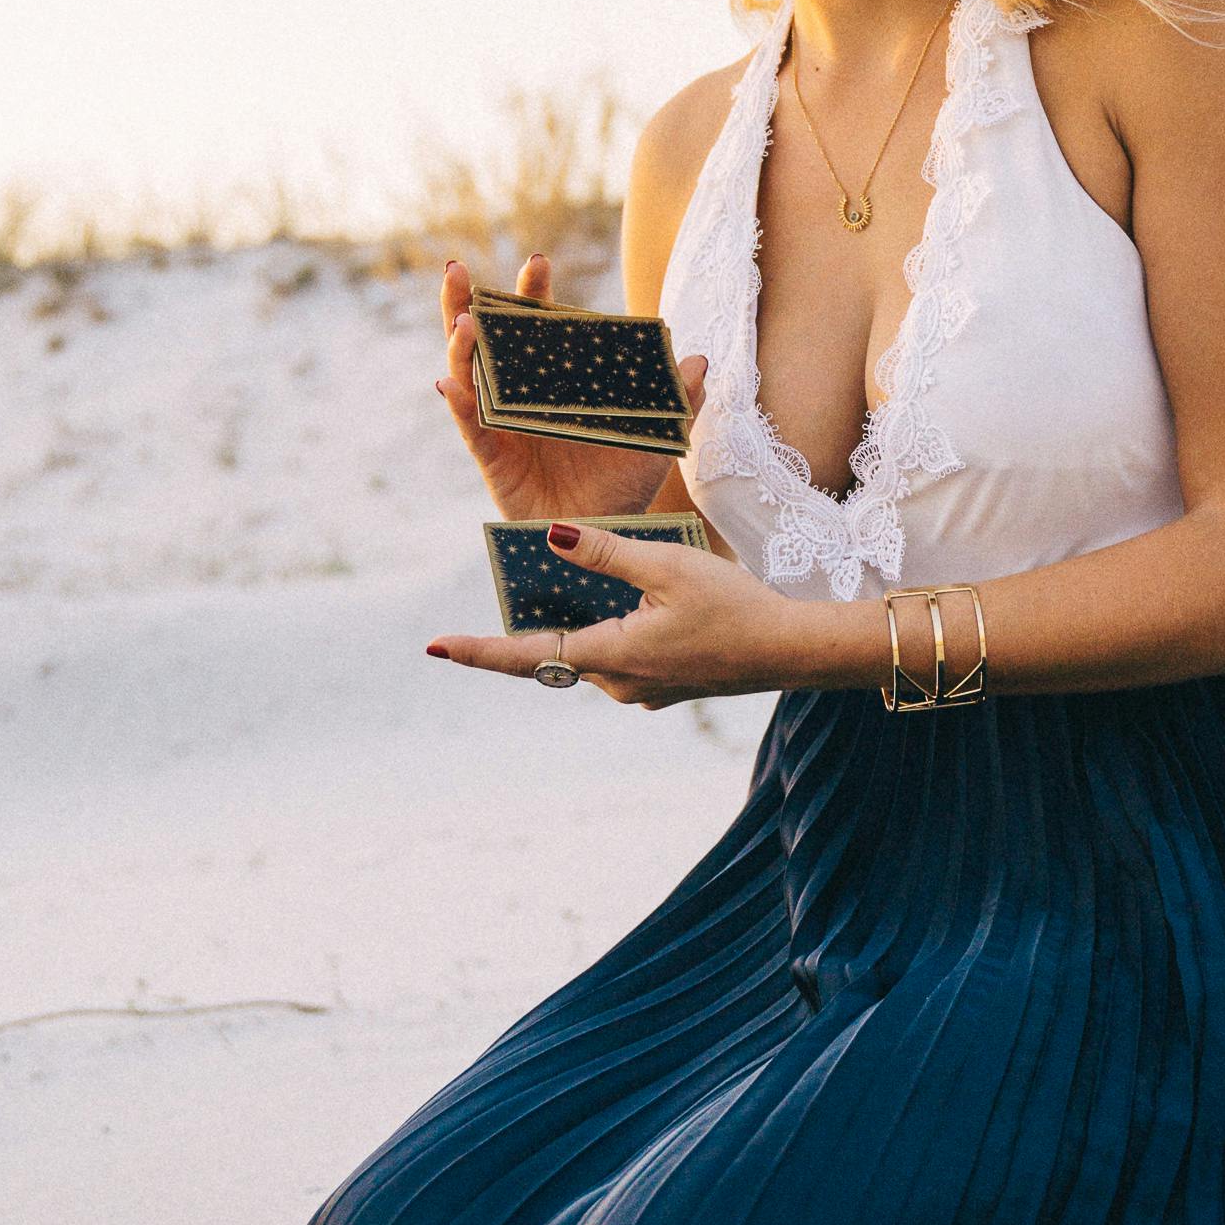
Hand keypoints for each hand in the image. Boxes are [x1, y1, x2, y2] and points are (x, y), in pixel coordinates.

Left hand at [425, 520, 850, 709]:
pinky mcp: (663, 684)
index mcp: (611, 655)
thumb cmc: (734, 606)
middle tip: (515, 590)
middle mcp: (618, 683)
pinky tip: (626, 599)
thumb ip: (604, 552)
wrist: (791, 650)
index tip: (434, 647)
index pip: (527, 655)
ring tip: (571, 580)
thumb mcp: (666, 565)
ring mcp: (642, 689)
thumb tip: (549, 536)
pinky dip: (608, 628)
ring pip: (589, 651)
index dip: (477, 650)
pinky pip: (617, 656)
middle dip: (534, 622)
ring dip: (578, 621)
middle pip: (556, 651)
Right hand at [438, 256, 707, 524]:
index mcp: (555, 378)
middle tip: (458, 269)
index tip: (537, 260)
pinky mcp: (491, 457)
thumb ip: (680, 398)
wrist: (606, 534)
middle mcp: (519, 393)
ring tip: (464, 322)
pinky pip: (470, 426)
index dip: (532, 291)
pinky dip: (460, 404)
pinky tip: (453, 385)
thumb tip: (699, 359)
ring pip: (465, 375)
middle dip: (466, 301)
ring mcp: (500, 423)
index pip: (536, 324)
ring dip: (460, 345)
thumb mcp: (660, 436)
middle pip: (482, 338)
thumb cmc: (626, 484)